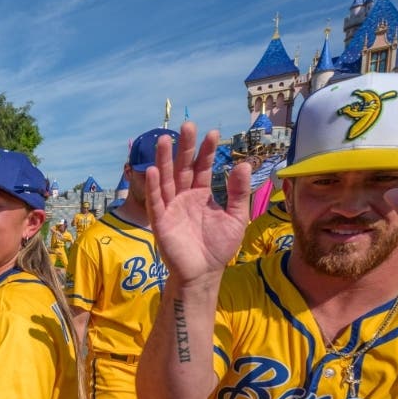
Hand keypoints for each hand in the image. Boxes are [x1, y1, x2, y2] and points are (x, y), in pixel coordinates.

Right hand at [144, 122, 250, 281]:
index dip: (207, 152)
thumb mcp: (236, 217)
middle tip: (187, 125)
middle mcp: (183, 197)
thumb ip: (238, 192)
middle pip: (182, 168)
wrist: (204, 273)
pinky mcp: (160, 222)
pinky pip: (155, 202)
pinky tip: (153, 170)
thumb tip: (244, 164)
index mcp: (201, 195)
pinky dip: (153, 187)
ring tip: (164, 139)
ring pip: (166, 180)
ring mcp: (170, 208)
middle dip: (184, 148)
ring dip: (164, 160)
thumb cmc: (219, 247)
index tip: (213, 133)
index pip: (203, 168)